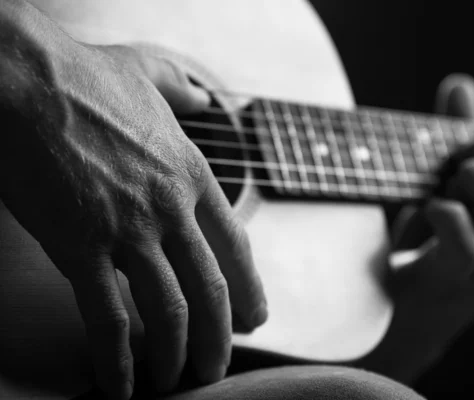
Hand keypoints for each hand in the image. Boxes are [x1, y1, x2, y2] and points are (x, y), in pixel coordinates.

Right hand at [0, 4, 266, 398]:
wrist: (26, 81)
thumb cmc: (84, 78)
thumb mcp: (150, 75)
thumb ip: (182, 90)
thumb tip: (202, 95)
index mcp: (191, 174)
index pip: (234, 245)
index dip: (250, 289)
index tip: (255, 317)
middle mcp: (169, 209)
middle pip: (211, 289)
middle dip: (220, 337)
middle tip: (217, 367)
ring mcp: (128, 231)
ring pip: (169, 310)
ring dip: (175, 354)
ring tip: (173, 381)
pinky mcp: (80, 247)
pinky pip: (108, 317)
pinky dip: (117, 357)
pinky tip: (120, 381)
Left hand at [363, 74, 473, 381]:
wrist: (404, 316)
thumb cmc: (428, 245)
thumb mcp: (450, 189)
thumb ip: (457, 139)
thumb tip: (459, 83)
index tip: (468, 139)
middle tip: (449, 165)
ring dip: (465, 178)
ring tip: (440, 189)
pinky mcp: (458, 278)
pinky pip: (462, 232)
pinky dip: (439, 210)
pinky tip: (424, 211)